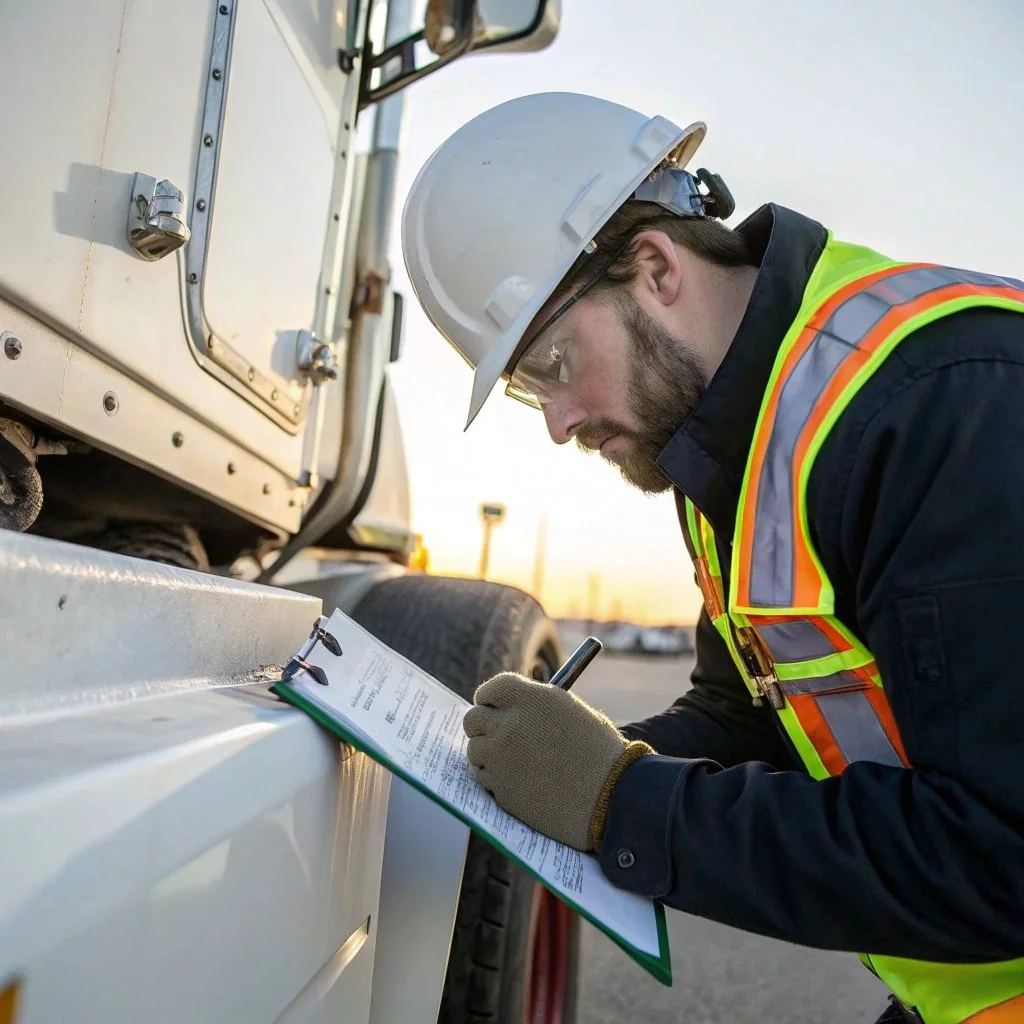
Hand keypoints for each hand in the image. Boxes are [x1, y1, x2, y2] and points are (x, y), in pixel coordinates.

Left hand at [463, 672, 652, 849]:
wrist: (611, 796)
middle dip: (482, 727)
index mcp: (531, 699)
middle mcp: (510, 724)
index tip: (492, 708)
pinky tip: (521, 783)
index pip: (491, 689)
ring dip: (489, 756)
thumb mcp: (569, 712)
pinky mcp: (501, 789)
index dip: (489, 699)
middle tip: (495, 735)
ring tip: (515, 764)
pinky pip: (484, 779)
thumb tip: (506, 710)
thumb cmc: (598, 752)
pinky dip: (496, 781)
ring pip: (475, 751)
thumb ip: (535, 707)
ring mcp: (502, 758)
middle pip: (473, 719)